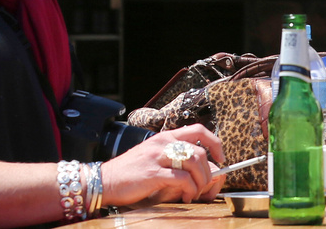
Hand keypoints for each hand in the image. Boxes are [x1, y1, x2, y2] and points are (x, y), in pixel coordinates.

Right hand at [100, 124, 225, 206]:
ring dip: (201, 182)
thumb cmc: (129, 172)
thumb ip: (172, 157)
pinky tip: (186, 196)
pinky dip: (190, 189)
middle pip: (199, 151)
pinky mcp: (153, 173)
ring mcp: (157, 157)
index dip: (215, 142)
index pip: (198, 129)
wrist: (104, 180)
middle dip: (208, 171)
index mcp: (165, 137)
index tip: (220, 157)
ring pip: (193, 163)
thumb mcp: (152, 156)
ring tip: (195, 192)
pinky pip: (182, 179)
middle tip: (206, 185)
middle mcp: (163, 143)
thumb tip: (198, 168)